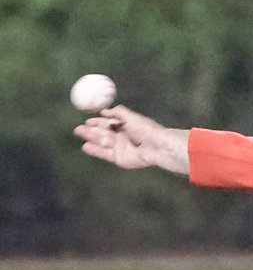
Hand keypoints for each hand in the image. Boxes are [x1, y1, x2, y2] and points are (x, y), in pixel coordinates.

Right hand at [73, 105, 189, 174]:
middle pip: (103, 133)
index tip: (88, 120)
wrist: (157, 146)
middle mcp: (122, 137)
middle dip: (91, 130)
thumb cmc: (146, 130)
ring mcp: (121, 148)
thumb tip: (104, 111)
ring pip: (102, 143)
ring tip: (80, 133)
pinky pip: (104, 154)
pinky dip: (95, 150)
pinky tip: (85, 146)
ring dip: (91, 138)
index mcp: (126, 126)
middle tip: (78, 128)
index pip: (109, 123)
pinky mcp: (120, 159)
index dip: (98, 122)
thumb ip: (117, 112)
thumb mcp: (131, 116)